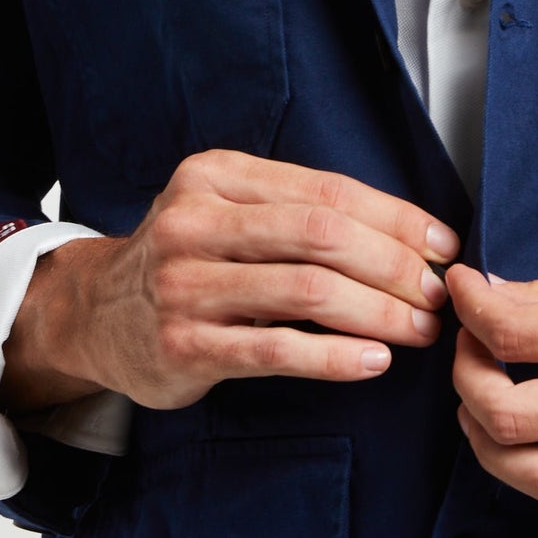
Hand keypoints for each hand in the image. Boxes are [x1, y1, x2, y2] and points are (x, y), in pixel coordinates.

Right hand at [0, 150, 458, 413]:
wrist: (96, 316)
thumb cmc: (187, 261)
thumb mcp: (226, 211)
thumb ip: (298, 212)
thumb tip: (409, 236)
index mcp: (216, 176)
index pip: (327, 191)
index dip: (395, 218)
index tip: (442, 244)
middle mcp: (194, 222)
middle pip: (322, 235)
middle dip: (394, 265)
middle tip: (435, 294)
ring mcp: (184, 285)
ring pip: (306, 291)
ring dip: (378, 313)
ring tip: (417, 330)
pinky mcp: (183, 344)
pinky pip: (276, 350)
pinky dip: (334, 357)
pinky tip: (372, 362)